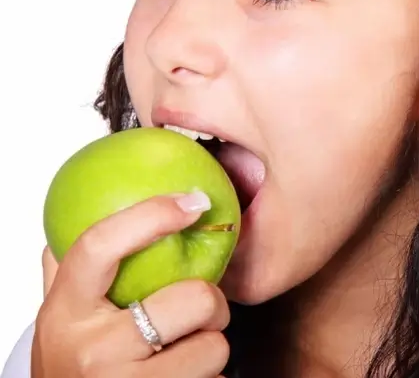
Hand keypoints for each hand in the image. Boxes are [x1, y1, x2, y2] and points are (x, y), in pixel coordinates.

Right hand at [32, 195, 230, 376]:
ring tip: (187, 353)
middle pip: (195, 298)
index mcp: (65, 313)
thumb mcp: (59, 320)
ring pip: (214, 346)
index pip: (100, 246)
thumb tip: (78, 215)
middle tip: (202, 310)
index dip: (151, 214)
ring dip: (212, 347)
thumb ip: (68, 271)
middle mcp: (94, 351)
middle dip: (212, 302)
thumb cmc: (69, 368)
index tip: (193, 202)